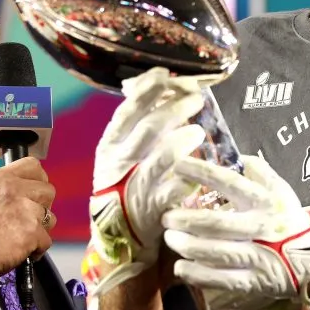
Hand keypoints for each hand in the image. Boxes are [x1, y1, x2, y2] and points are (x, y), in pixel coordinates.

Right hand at [0, 156, 55, 282]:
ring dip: (41, 229)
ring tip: (23, 237)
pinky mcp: (32, 231)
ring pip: (51, 217)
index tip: (35, 193)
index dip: (38, 180)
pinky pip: (47, 240)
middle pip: (48, 190)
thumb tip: (28, 193)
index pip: (33, 165)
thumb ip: (7, 189)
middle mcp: (14, 189)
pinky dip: (37, 249)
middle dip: (42, 206)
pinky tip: (23, 251)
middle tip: (29, 219)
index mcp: (1, 178)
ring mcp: (25, 209)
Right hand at [86, 67, 206, 294]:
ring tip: (198, 131)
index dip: (147, 90)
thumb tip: (156, 85)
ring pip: (163, 157)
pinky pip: (176, 189)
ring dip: (184, 140)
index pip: (127, 111)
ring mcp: (136, 187)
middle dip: (175, 109)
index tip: (166, 75)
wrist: (119, 234)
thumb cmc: (125, 182)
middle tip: (195, 99)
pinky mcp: (154, 209)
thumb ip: (136, 123)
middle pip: (149, 129)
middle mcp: (119, 163)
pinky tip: (199, 167)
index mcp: (110, 145)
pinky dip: (189, 176)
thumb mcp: (121, 151)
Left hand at [162, 155, 309, 309]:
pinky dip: (197, 274)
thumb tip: (235, 154)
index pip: (229, 182)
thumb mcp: (281, 190)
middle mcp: (260, 227)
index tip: (177, 165)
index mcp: (265, 201)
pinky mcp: (253, 281)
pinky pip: (220, 279)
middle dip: (185, 220)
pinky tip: (181, 267)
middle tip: (166, 216)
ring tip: (170, 238)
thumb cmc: (291, 220)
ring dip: (186, 245)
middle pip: (215, 223)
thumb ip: (259, 170)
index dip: (202, 172)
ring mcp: (257, 256)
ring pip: (214, 252)